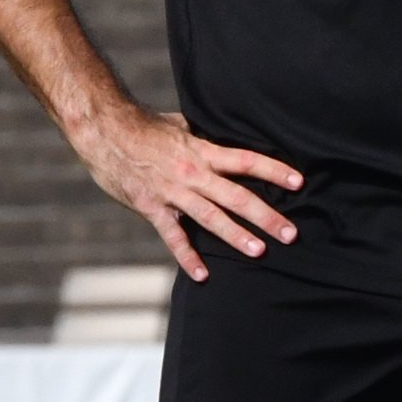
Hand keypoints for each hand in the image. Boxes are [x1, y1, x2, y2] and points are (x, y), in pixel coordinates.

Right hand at [72, 104, 302, 279]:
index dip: (273, 171)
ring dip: (235, 236)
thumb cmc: (144, 126)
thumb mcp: (181, 126)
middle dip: (265, 216)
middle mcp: (192, 173)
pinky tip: (202, 275)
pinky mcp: (152, 207)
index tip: (298, 182)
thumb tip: (230, 136)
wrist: (103, 130)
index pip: (246, 161)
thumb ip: (206, 137)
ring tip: (259, 251)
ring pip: (210, 218)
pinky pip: (173, 236)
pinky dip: (187, 257)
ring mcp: (173, 193)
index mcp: (202, 151)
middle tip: (290, 234)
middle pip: (236, 196)